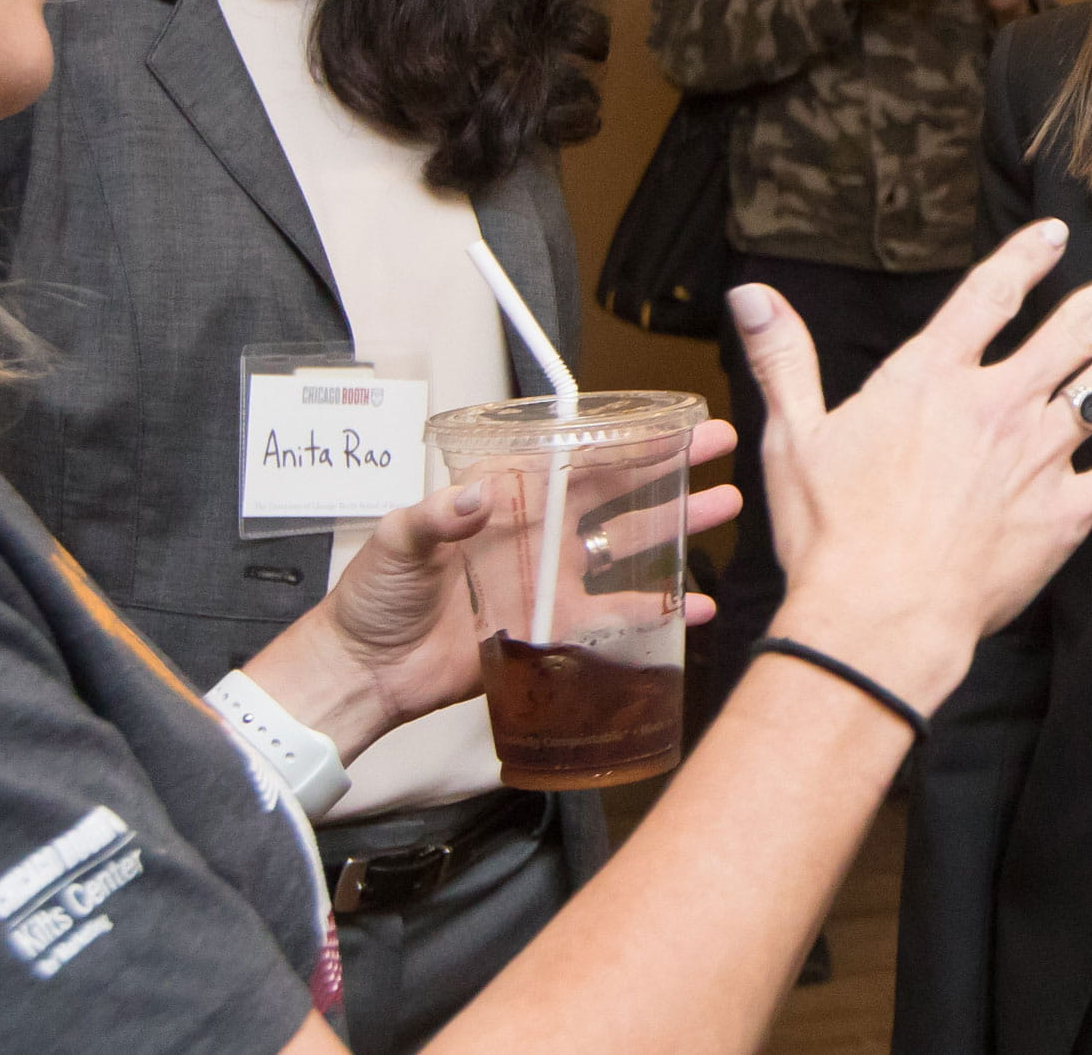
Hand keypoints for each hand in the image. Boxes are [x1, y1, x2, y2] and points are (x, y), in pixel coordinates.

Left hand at [241, 421, 742, 755]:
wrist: (365, 672)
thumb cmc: (371, 599)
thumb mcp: (394, 542)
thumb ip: (434, 517)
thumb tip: (475, 497)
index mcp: (505, 500)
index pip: (575, 459)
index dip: (624, 438)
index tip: (670, 420)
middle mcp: (537, 534)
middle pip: (618, 492)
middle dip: (670, 468)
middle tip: (721, 448)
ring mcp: (551, 581)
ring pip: (629, 548)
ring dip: (677, 528)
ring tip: (725, 506)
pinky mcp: (554, 631)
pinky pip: (616, 618)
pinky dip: (659, 613)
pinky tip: (694, 607)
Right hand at [735, 221, 1091, 709]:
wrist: (877, 615)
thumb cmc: (830, 533)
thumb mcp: (795, 436)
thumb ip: (785, 359)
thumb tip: (751, 294)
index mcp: (932, 380)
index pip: (986, 297)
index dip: (1021, 259)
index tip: (1054, 233)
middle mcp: (998, 405)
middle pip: (1079, 328)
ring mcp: (1038, 458)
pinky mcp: (1062, 514)